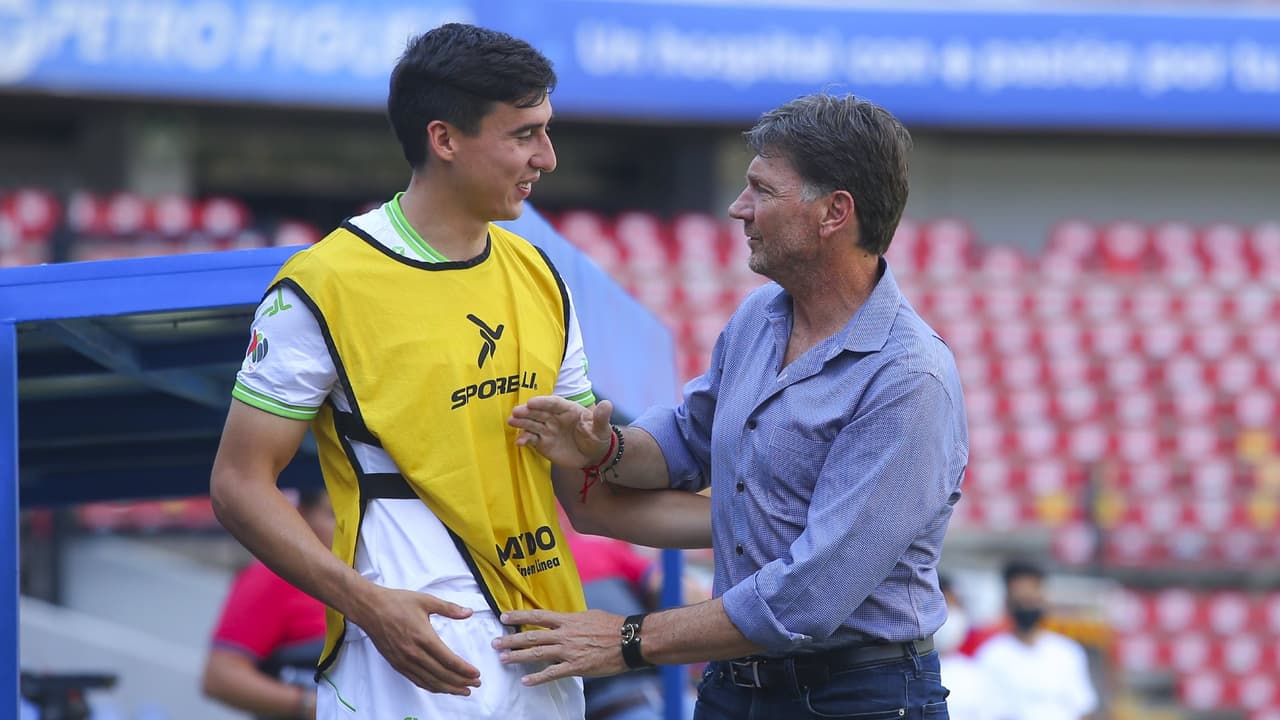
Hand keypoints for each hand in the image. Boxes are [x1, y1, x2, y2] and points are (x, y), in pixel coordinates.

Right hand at [351, 586, 481, 694]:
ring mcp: (404, 661)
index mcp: (424, 637)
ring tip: (462, 690)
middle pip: (442, 675)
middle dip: (461, 682)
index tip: (476, 673)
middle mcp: (414, 653)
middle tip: (476, 684)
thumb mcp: (426, 600)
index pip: (449, 660)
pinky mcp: (397, 664)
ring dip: (448, 688)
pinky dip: (431, 687)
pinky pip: (417, 680)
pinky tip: (441, 687)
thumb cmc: (396, 602)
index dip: (464, 670)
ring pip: (430, 682)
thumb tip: (469, 612)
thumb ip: (449, 608)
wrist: (369, 608)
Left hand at [491, 609, 627, 685]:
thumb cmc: (612, 626)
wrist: (629, 640)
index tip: (503, 616)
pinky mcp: (576, 667)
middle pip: (532, 637)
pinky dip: (537, 678)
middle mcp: (564, 634)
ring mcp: (569, 651)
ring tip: (503, 659)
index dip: (519, 616)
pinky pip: (552, 673)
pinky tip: (525, 681)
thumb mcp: (590, 615)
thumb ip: (573, 619)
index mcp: (568, 620)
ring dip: (517, 657)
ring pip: (537, 654)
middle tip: (495, 643)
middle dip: (511, 639)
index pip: (538, 616)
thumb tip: (564, 620)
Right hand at [509, 396, 613, 467]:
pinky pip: (532, 439)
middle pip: (539, 412)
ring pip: (532, 423)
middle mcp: (555, 417)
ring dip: (522, 422)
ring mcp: (547, 429)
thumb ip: (601, 417)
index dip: (542, 402)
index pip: (554, 403)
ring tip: (511, 421)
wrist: (594, 455)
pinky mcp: (542, 442)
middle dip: (527, 411)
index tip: (531, 402)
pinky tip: (519, 441)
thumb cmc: (598, 437)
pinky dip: (524, 439)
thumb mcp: (601, 428)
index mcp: (568, 409)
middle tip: (516, 411)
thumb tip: (607, 404)